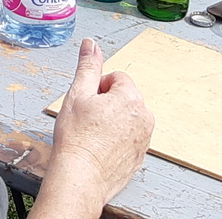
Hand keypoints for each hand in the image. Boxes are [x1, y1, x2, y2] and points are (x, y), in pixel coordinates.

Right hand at [34, 40, 152, 218]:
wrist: (81, 177)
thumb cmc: (77, 139)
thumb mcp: (77, 94)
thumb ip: (87, 66)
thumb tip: (91, 44)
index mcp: (131, 98)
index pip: (117, 78)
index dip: (97, 88)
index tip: (87, 103)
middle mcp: (144, 117)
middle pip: (124, 97)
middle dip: (106, 103)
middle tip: (87, 118)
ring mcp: (144, 139)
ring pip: (127, 118)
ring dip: (112, 121)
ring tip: (93, 134)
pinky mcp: (140, 156)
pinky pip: (129, 138)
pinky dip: (116, 140)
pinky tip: (100, 147)